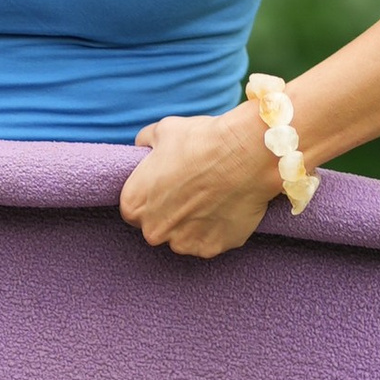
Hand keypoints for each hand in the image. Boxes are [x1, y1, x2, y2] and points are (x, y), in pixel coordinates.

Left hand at [120, 103, 279, 258]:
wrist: (245, 154)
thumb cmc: (201, 141)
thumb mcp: (163, 130)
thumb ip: (145, 143)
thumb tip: (143, 147)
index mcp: (133, 205)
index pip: (135, 209)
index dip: (153, 198)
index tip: (169, 188)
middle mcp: (153, 230)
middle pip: (158, 227)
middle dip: (171, 214)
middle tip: (193, 193)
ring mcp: (183, 243)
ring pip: (184, 238)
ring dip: (194, 224)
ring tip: (212, 199)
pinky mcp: (211, 249)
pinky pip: (211, 242)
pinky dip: (218, 230)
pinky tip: (226, 208)